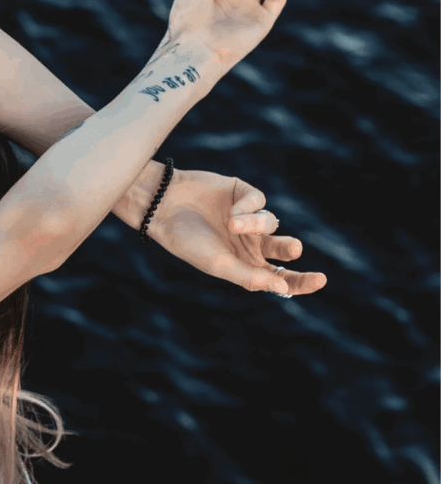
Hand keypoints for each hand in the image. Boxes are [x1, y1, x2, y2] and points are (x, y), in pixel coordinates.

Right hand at [146, 168, 327, 296]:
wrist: (163, 207)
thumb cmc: (187, 241)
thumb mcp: (219, 265)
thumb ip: (250, 277)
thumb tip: (283, 288)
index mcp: (244, 265)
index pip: (280, 277)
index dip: (301, 281)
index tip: (320, 280)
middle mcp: (249, 243)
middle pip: (283, 249)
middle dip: (289, 248)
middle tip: (292, 248)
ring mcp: (247, 218)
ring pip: (271, 222)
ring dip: (257, 224)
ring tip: (232, 224)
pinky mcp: (243, 194)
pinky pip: (259, 201)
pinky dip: (248, 207)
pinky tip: (231, 211)